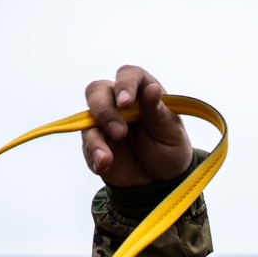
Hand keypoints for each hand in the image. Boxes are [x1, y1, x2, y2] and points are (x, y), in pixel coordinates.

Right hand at [81, 64, 192, 184]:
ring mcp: (104, 124)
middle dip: (104, 110)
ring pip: (87, 119)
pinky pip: (88, 147)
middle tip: (120, 132)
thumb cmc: (169, 148)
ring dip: (95, 138)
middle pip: (97, 91)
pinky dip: (94, 156)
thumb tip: (152, 89)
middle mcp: (117, 103)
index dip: (124, 84)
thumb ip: (157, 112)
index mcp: (140, 92)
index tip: (126, 102)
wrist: (164, 180)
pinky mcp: (97, 145)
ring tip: (107, 158)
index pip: (127, 75)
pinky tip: (103, 164)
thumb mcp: (170, 133)